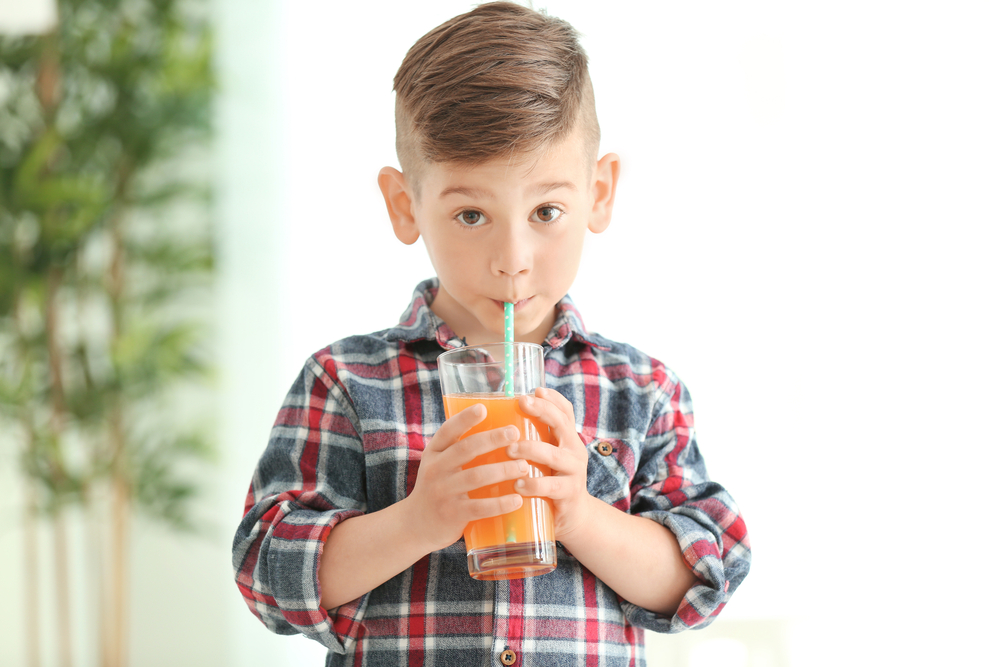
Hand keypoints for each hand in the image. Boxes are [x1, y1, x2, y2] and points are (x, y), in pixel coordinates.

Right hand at [405, 403, 529, 552]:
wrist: (416, 525)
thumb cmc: (438, 487)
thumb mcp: (439, 464)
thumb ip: (459, 450)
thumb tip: (499, 429)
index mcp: (434, 453)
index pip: (447, 431)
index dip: (464, 419)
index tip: (483, 408)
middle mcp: (435, 469)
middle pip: (465, 449)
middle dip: (492, 439)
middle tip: (515, 433)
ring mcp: (443, 492)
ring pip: (476, 477)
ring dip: (503, 470)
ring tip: (523, 466)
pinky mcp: (452, 514)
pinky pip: (479, 507)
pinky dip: (500, 503)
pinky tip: (518, 499)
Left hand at [507, 387, 591, 540]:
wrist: (571, 517)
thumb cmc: (549, 480)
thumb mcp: (544, 457)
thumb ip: (530, 439)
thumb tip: (494, 417)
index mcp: (567, 438)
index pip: (564, 411)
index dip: (552, 398)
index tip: (535, 389)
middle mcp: (574, 450)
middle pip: (562, 424)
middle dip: (542, 411)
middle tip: (522, 403)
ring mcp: (574, 472)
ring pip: (554, 456)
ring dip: (531, 449)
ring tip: (510, 449)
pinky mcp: (569, 495)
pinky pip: (552, 487)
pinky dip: (534, 484)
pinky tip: (518, 484)